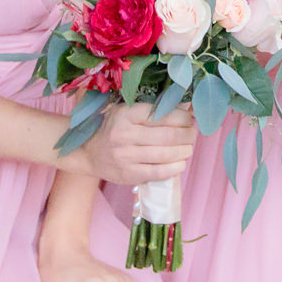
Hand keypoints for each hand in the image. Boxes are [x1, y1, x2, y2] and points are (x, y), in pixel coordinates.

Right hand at [73, 102, 194, 186]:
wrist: (88, 152)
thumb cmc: (114, 127)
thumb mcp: (127, 111)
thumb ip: (153, 108)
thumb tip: (187, 107)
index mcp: (125, 114)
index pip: (163, 114)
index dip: (183, 117)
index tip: (190, 119)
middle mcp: (124, 134)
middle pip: (168, 135)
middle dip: (188, 135)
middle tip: (193, 134)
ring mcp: (125, 156)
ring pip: (165, 154)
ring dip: (184, 151)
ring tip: (188, 148)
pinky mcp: (127, 174)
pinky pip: (158, 173)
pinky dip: (174, 168)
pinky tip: (180, 164)